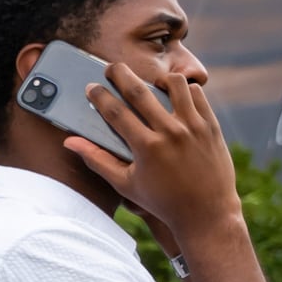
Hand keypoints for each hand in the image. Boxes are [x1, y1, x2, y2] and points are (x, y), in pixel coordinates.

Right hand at [55, 53, 241, 247]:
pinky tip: (175, 98)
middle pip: (139, 90)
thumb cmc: (162, 201)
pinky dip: (184, 92)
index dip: (99, 96)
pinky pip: (197, 94)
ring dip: (157, 79)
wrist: (206, 213)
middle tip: (111, 67)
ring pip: (174, 84)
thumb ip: (97, 160)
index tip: (91, 87)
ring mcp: (193, 127)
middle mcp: (170, 132)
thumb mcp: (125, 184)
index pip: (115, 111)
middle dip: (120, 74)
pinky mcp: (211, 126)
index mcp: (146, 147)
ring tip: (149, 84)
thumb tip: (70, 143)